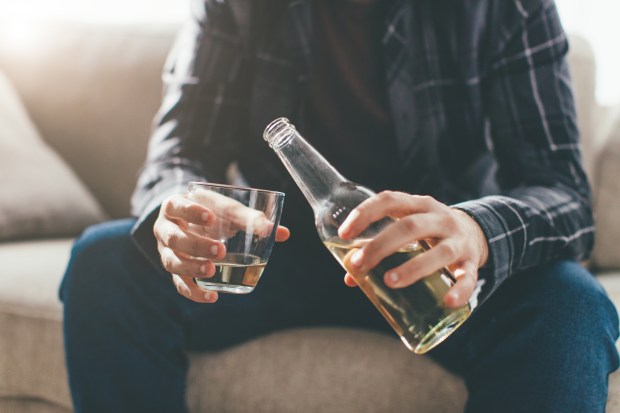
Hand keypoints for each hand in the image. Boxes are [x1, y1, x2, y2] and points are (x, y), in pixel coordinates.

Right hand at [154, 192, 289, 302]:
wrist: (191, 221)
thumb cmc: (212, 211)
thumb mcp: (228, 210)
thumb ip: (251, 219)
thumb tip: (284, 234)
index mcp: (174, 206)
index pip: (176, 206)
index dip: (191, 212)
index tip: (211, 218)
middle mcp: (165, 229)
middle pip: (174, 238)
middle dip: (197, 245)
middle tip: (220, 250)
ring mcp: (166, 252)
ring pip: (172, 262)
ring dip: (192, 269)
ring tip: (212, 271)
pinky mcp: (174, 271)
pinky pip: (179, 284)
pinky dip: (194, 292)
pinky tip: (212, 297)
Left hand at [337, 192, 487, 307]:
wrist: (474, 233)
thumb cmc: (428, 233)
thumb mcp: (407, 231)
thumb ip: (380, 248)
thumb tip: (351, 276)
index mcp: (419, 205)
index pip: (390, 200)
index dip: (365, 213)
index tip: (344, 234)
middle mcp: (440, 218)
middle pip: (410, 227)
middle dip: (381, 245)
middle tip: (360, 264)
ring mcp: (459, 240)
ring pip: (439, 252)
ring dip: (413, 268)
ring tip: (389, 282)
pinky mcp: (472, 262)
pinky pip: (468, 277)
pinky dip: (460, 290)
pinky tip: (447, 301)